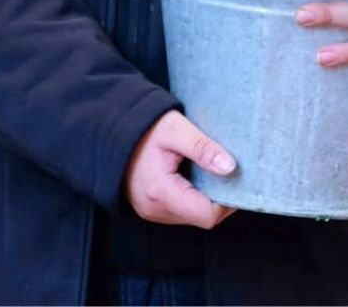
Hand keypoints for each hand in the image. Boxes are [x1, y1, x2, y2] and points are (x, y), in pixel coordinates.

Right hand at [124, 109, 236, 228]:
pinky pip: (181, 210)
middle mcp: (156, 210)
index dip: (227, 200)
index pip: (207, 215)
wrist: (111, 134)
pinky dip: (194, 196)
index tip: (236, 178)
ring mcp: (152, 212)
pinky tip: (196, 175)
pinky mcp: (152, 208)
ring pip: (192, 215)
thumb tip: (231, 168)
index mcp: (161, 192)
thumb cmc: (144, 129)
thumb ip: (203, 148)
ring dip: (207, 197)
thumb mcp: (176, 130)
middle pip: (202, 218)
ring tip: (211, 170)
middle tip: (228, 171)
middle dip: (220, 198)